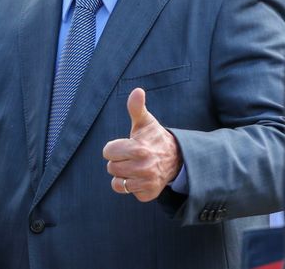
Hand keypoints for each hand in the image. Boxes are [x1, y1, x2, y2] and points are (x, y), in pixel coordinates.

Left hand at [102, 87, 181, 201]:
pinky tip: (140, 177)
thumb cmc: (154, 138)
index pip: (108, 152)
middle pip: (111, 167)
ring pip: (117, 182)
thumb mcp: (145, 122)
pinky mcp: (148, 194)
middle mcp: (143, 167)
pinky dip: (131, 186)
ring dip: (123, 175)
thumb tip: (137, 91)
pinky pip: (127, 192)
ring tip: (134, 167)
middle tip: (132, 156)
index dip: (115, 148)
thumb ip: (136, 107)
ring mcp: (146, 182)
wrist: (176, 158)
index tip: (126, 145)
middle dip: (119, 161)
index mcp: (138, 148)